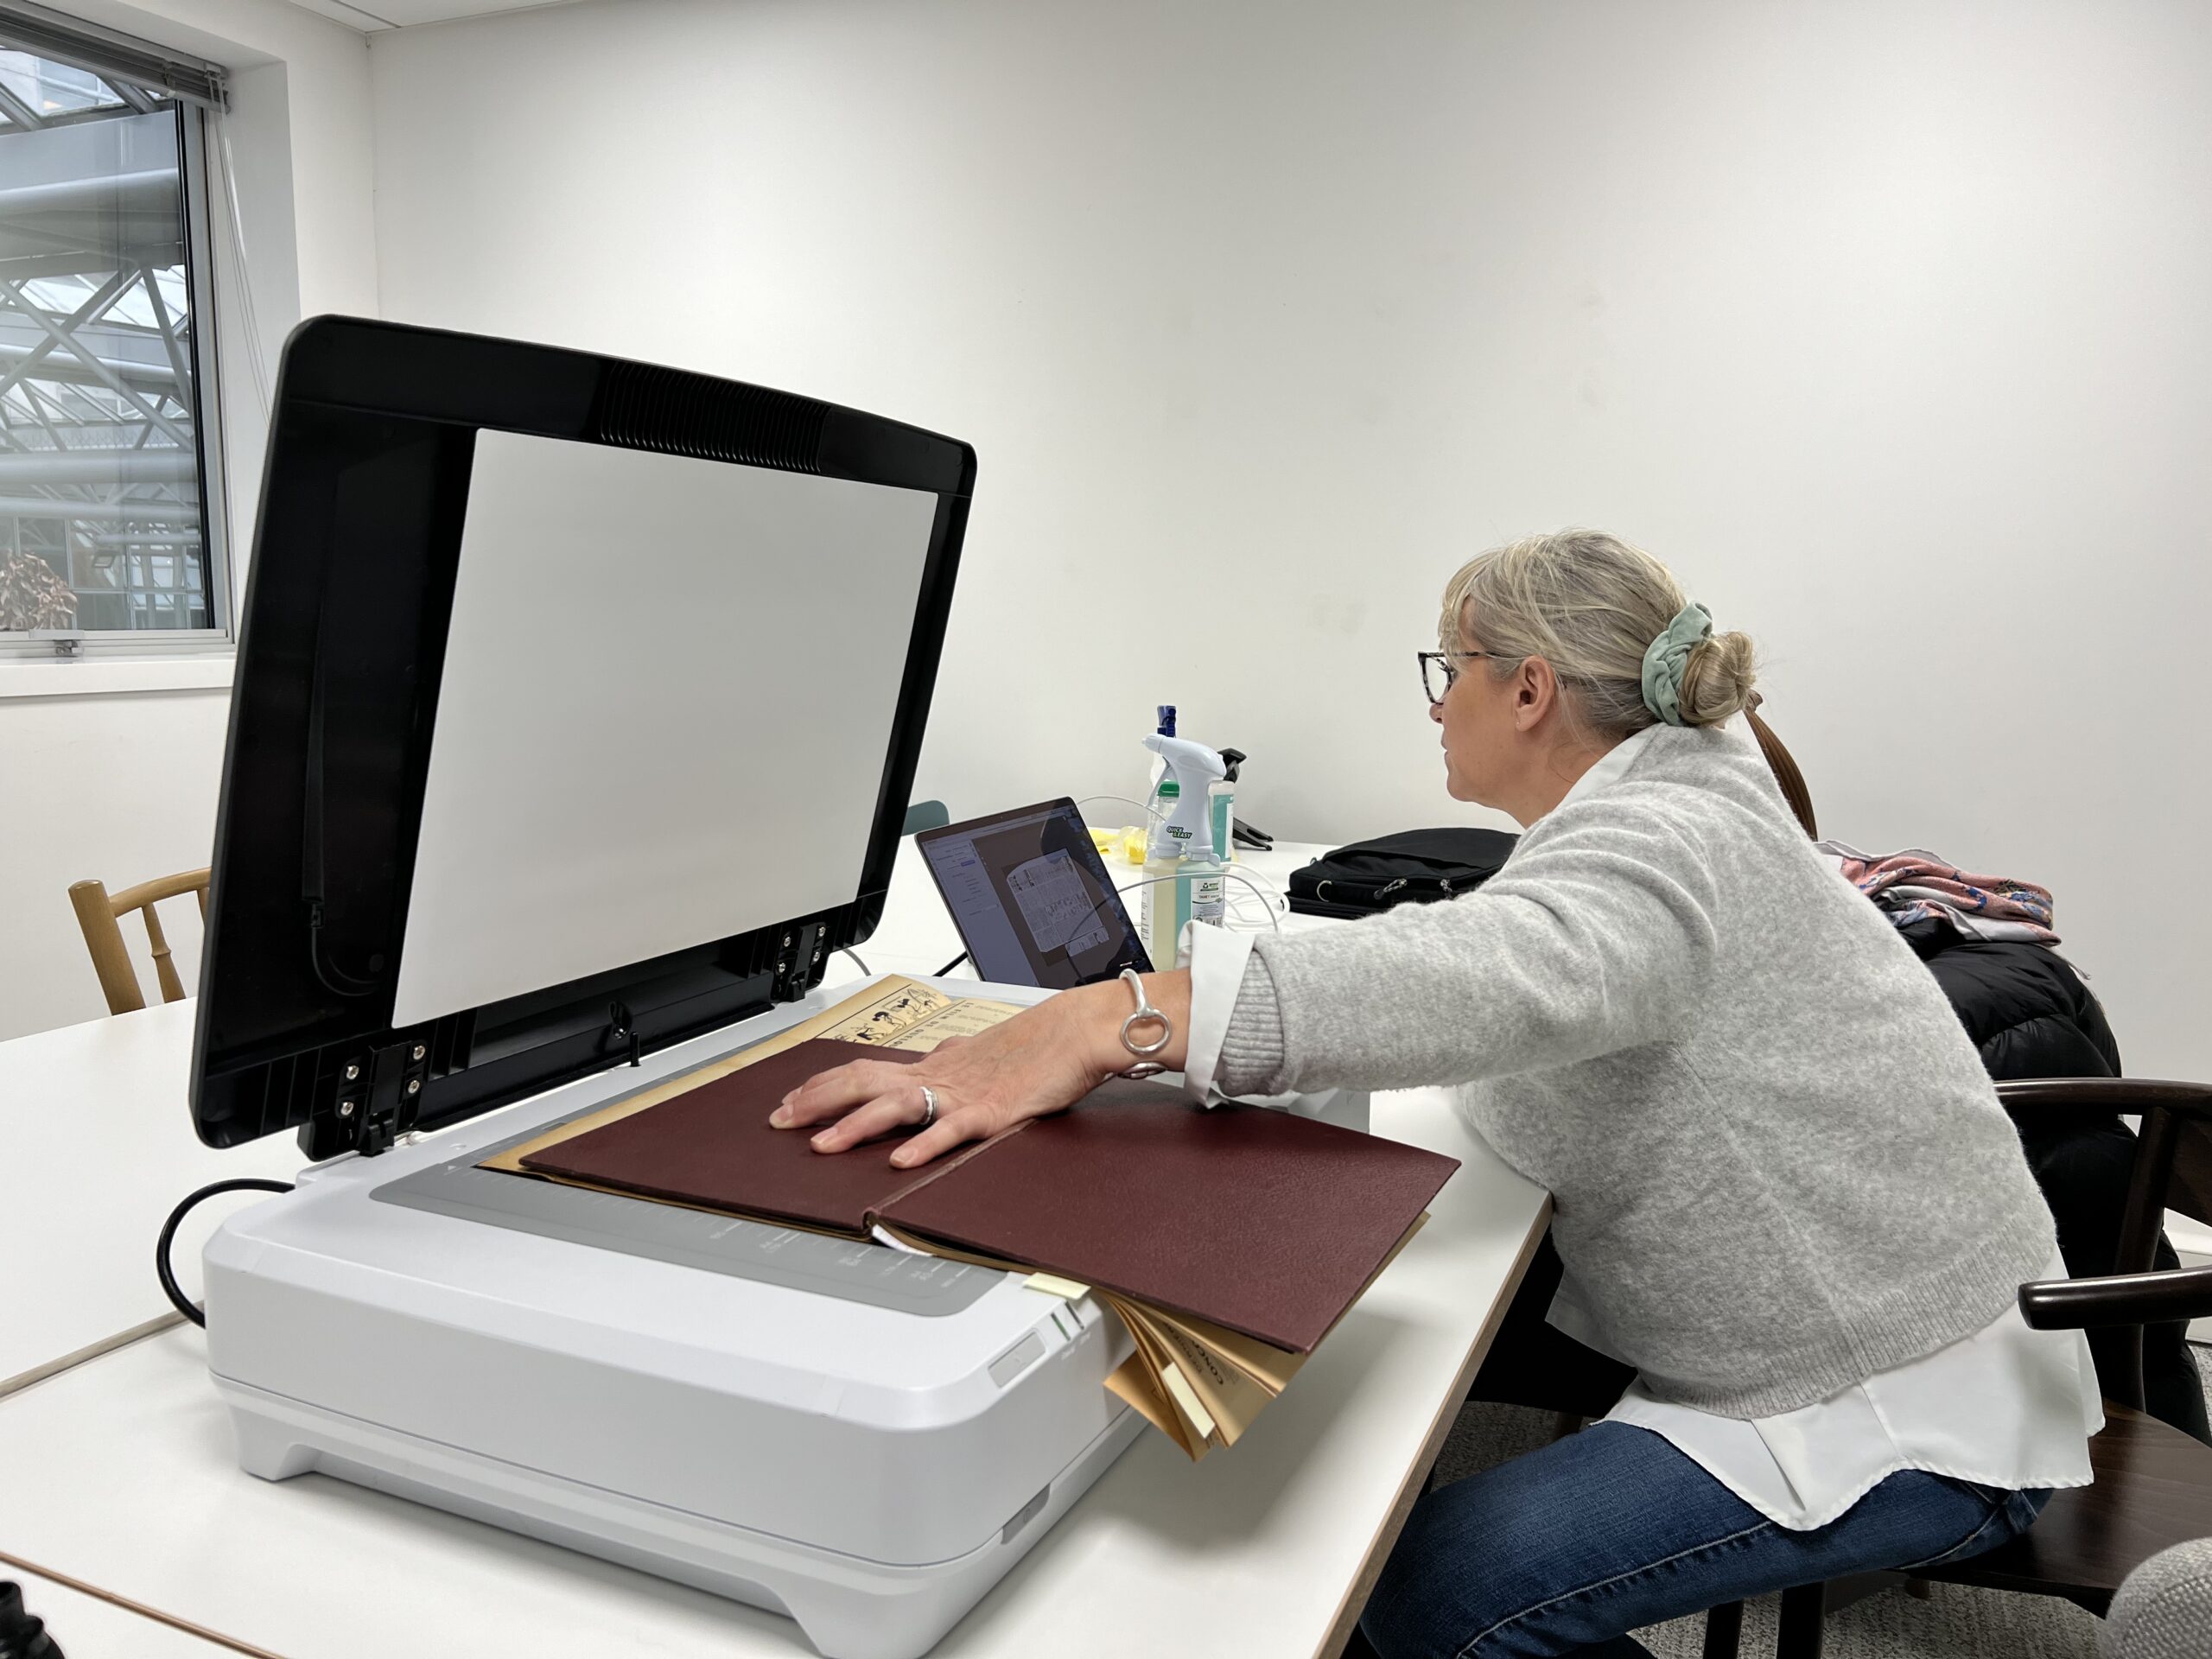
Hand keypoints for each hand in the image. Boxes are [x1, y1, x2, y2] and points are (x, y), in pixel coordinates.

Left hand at [770, 974, 1188, 1167]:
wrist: (1079, 1030)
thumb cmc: (1038, 1044)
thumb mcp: (982, 1054)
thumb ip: (953, 1064)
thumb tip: (933, 1064)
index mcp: (935, 1064)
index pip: (864, 1070)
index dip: (822, 1085)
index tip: (790, 1100)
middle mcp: (940, 1075)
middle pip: (864, 1082)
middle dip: (817, 1103)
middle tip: (779, 1121)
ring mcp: (963, 1093)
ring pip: (896, 1106)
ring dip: (854, 1126)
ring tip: (822, 1146)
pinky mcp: (993, 1112)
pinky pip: (951, 1130)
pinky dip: (923, 1146)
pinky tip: (900, 1160)